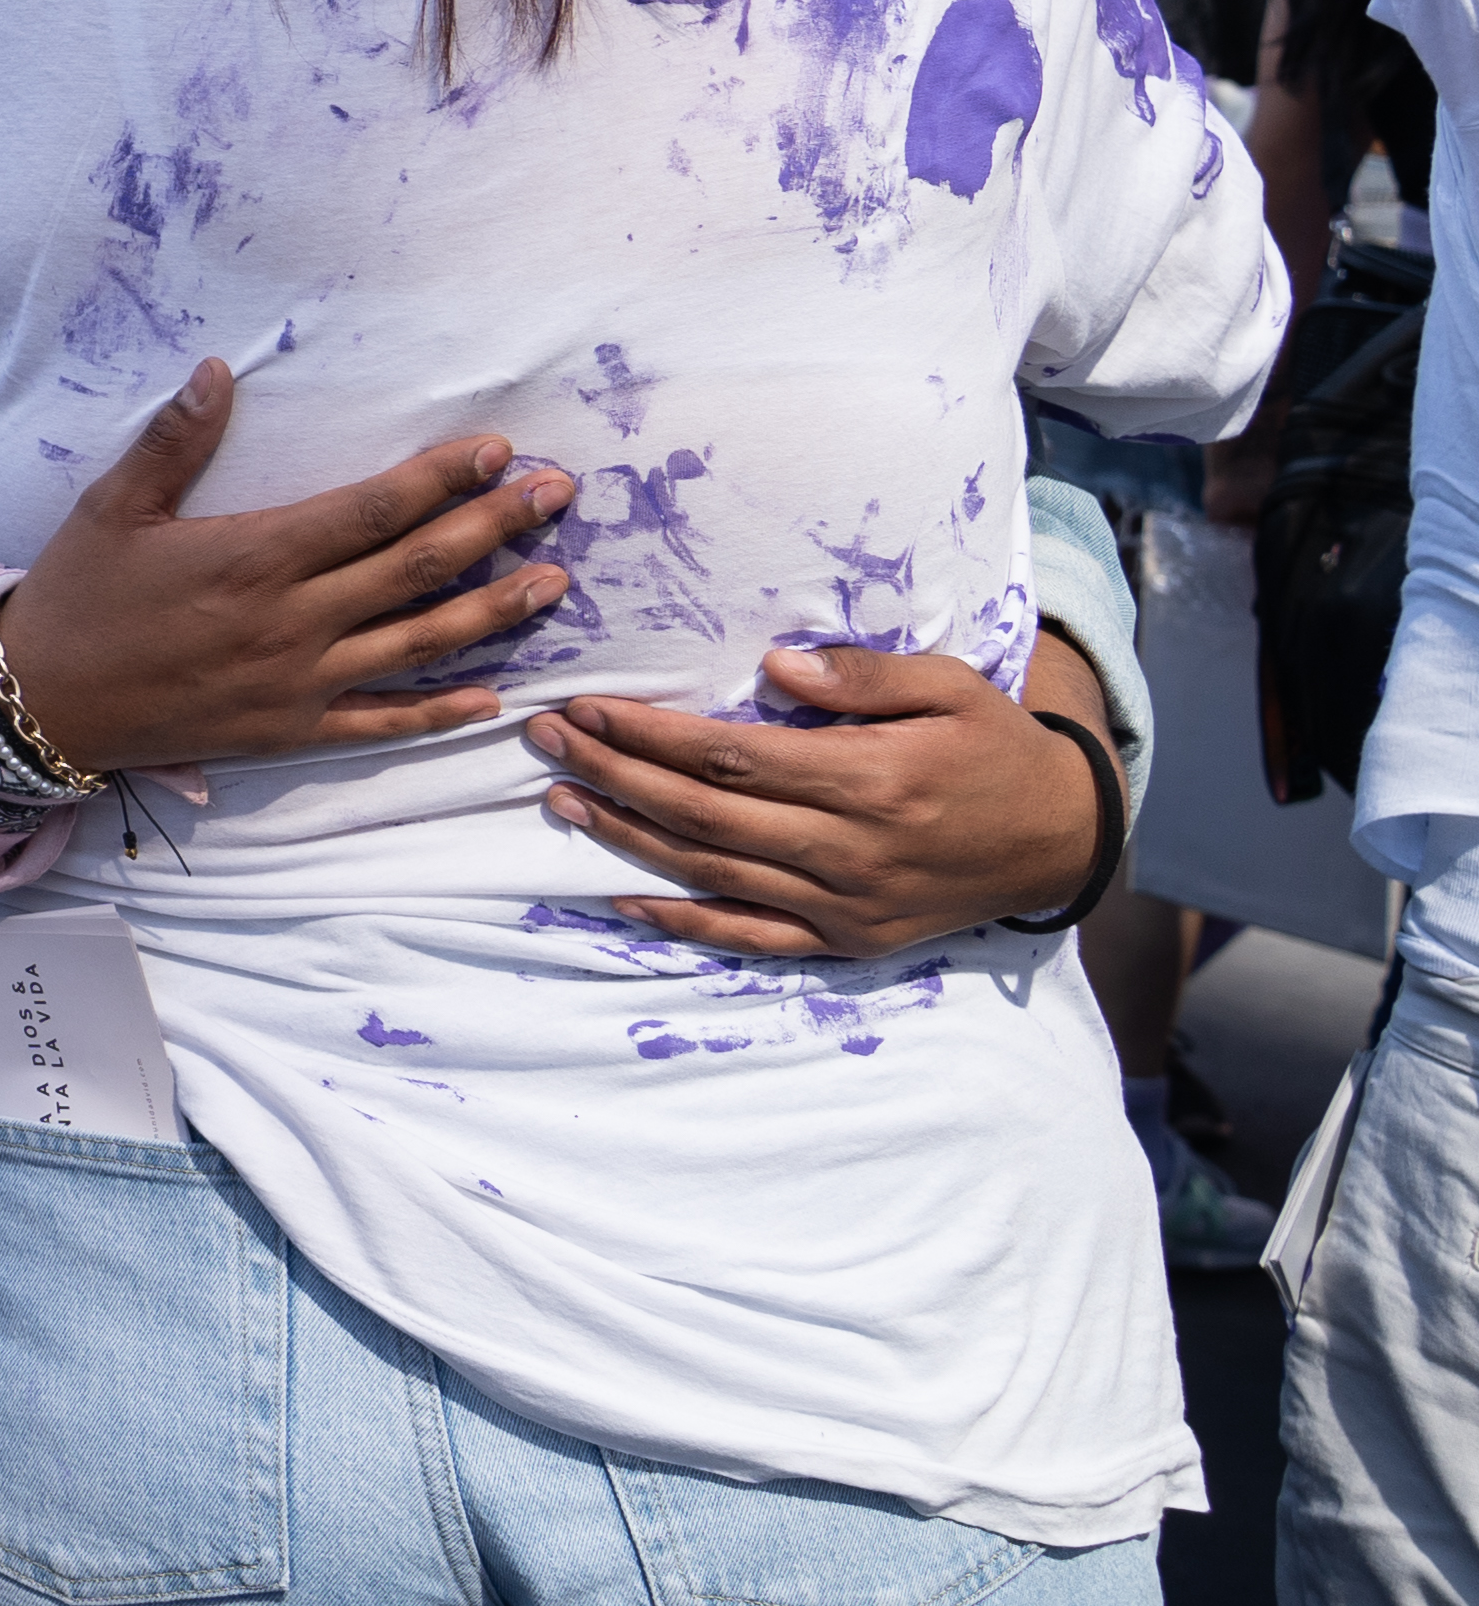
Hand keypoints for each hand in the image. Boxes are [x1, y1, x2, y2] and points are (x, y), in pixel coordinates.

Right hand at [0, 360, 574, 777]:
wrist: (42, 702)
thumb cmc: (79, 595)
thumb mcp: (114, 507)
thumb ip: (174, 440)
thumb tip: (218, 369)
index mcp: (254, 555)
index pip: (372, 510)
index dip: (442, 479)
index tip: (498, 452)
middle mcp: (290, 620)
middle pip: (415, 569)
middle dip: (495, 528)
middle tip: (559, 496)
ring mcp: (297, 683)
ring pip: (418, 644)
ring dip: (494, 612)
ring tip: (555, 582)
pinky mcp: (290, 732)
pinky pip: (382, 722)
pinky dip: (440, 711)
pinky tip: (492, 695)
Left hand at [522, 646, 1110, 957]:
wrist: (1059, 840)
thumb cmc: (994, 746)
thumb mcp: (950, 686)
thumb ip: (863, 675)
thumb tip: (776, 663)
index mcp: (870, 780)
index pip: (730, 759)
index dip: (650, 734)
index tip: (586, 706)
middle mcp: (851, 851)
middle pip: (704, 815)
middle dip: (616, 774)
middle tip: (546, 740)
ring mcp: (846, 905)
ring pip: (714, 875)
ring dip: (629, 840)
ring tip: (563, 800)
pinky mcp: (849, 942)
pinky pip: (752, 939)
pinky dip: (682, 923)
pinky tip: (620, 897)